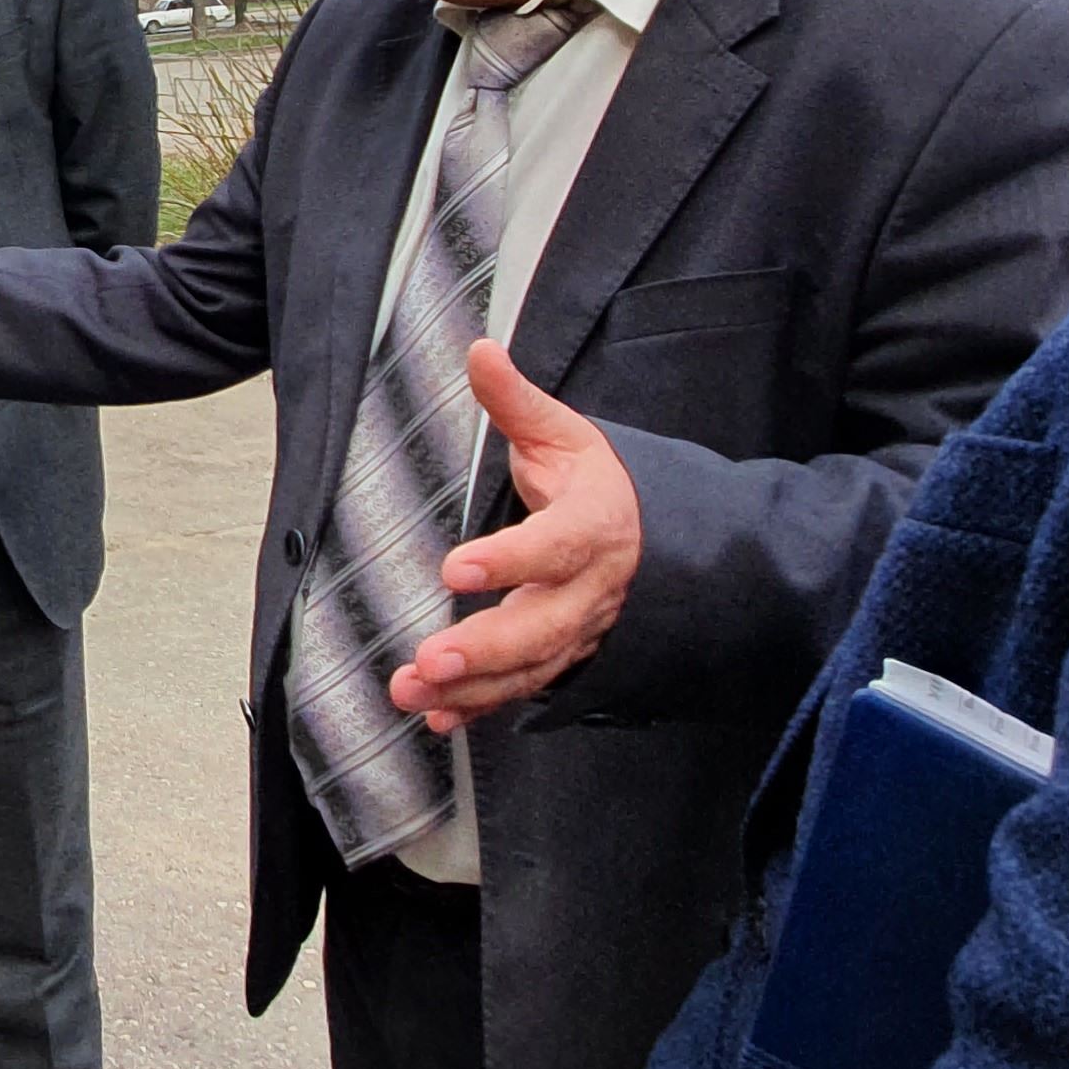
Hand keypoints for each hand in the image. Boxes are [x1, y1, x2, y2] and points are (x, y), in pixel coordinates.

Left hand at [388, 342, 642, 728]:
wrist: (654, 536)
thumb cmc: (598, 481)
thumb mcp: (565, 435)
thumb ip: (516, 402)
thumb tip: (479, 350)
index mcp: (594, 526)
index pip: (555, 547)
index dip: (510, 561)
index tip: (455, 569)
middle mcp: (590, 588)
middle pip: (544, 626)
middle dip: (486, 649)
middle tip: (430, 659)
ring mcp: (579, 630)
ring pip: (531, 667)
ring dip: (472, 687)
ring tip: (414, 690)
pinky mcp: (562, 655)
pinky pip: (523, 688)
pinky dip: (482, 708)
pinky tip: (439, 718)